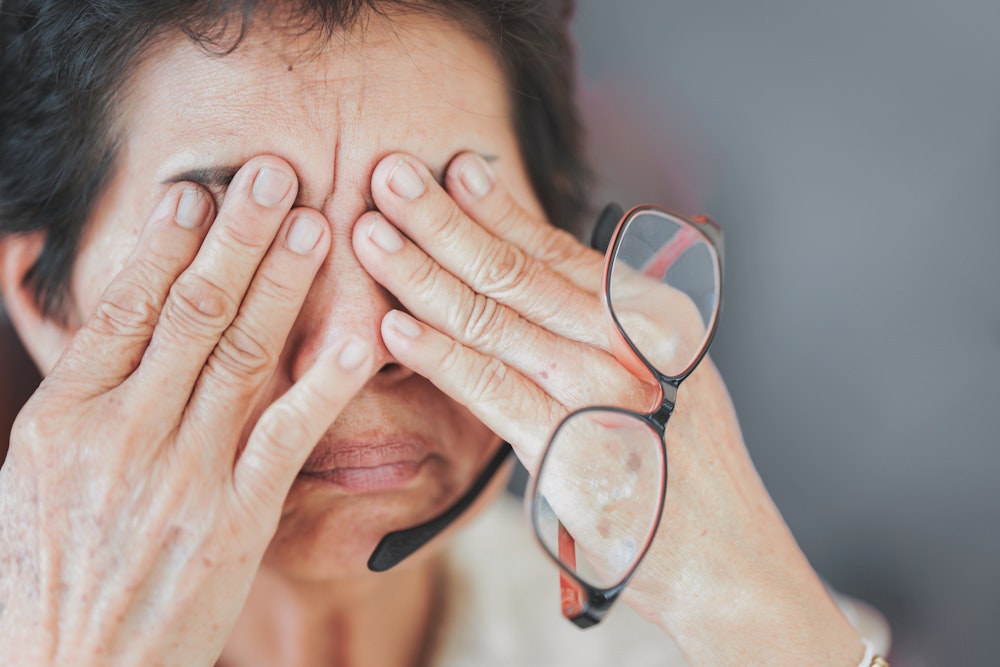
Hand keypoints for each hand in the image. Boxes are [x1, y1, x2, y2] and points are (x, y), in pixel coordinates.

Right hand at [0, 157, 374, 666]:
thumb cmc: (47, 568)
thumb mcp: (25, 465)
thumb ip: (64, 378)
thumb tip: (51, 285)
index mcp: (64, 416)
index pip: (124, 305)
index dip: (168, 241)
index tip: (202, 190)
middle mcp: (124, 433)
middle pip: (190, 311)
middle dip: (238, 235)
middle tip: (276, 173)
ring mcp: (184, 474)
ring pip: (242, 355)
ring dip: (284, 283)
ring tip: (317, 222)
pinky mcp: (237, 517)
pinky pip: (288, 434)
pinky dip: (326, 380)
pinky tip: (361, 336)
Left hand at [352, 152, 863, 664]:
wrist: (720, 555)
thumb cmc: (679, 461)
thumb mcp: (659, 370)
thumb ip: (603, 321)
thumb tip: (539, 266)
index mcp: (649, 315)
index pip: (556, 248)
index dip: (495, 205)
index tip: (448, 168)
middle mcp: (627, 342)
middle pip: (515, 269)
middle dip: (442, 219)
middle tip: (388, 175)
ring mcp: (600, 393)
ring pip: (494, 319)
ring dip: (423, 274)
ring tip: (371, 236)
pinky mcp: (569, 450)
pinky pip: (493, 392)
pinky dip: (441, 357)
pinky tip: (394, 328)